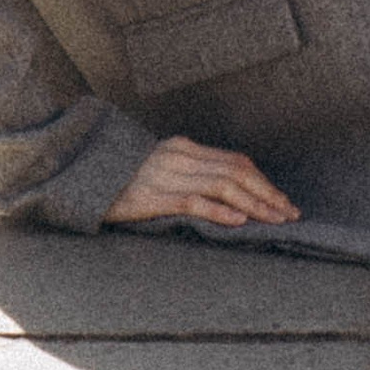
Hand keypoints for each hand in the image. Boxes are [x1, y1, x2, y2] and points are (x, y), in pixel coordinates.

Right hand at [106, 135, 299, 229]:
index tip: (282, 201)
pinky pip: (192, 201)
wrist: (80, 174)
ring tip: (274, 220)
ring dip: (253, 204)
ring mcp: (166, 175)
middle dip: (267, 194)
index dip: (263, 182)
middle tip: (289, 214)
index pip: (235, 161)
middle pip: (236, 171)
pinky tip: (238, 221)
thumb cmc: (121, 178)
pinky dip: (219, 211)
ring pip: (222, 186)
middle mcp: (180, 157)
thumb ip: (190, 174)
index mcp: (184, 148)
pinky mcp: (152, 196)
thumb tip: (228, 194)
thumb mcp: (160, 168)